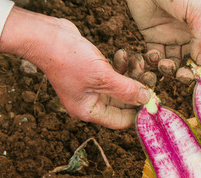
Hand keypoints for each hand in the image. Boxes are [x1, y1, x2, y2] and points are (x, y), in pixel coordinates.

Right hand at [0, 7, 151, 128]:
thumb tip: (148, 99)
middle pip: (124, 102)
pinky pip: (114, 73)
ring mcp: (91, 87)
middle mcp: (90, 102)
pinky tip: (123, 54)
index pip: (121, 120)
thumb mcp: (103, 77)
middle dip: (138, 89)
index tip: (154, 100)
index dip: (139, 112)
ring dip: (132, 73)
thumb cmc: (68, 59)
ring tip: (138, 60)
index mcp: (89, 111)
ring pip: (121, 86)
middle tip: (151, 77)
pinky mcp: (93, 72)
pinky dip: (121, 65)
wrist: (46, 35)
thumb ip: (127, 90)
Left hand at [126, 0, 200, 82]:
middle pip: (190, 62)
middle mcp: (189, 34)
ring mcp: (171, 36)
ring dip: (169, 68)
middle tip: (180, 75)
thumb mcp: (196, 10)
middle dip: (186, 72)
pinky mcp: (153, 35)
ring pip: (173, 61)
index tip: (199, 78)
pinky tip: (153, 56)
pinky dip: (154, 61)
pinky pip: (155, 55)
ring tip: (164, 64)